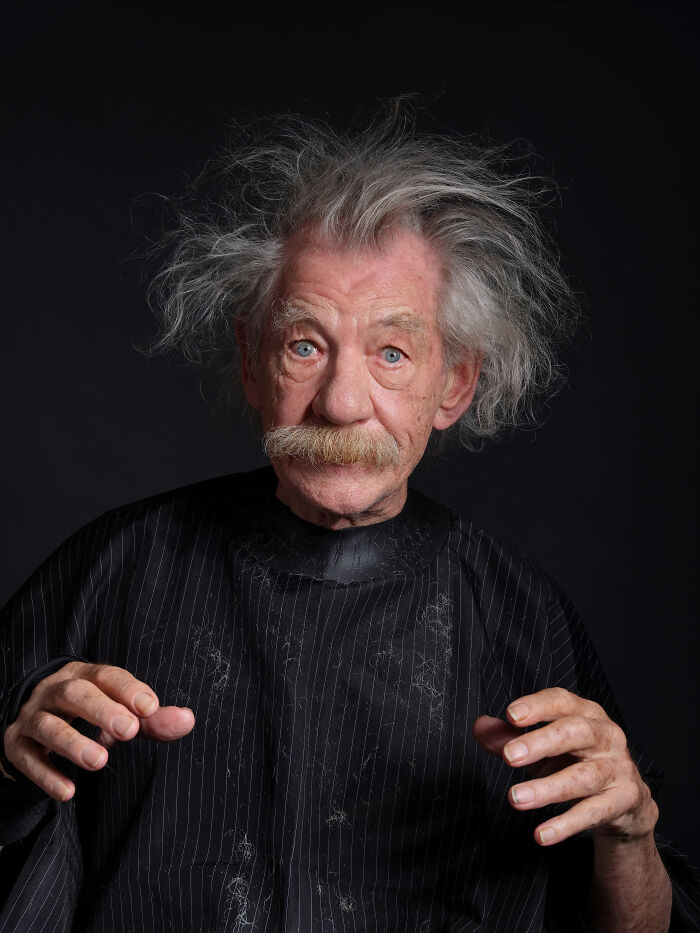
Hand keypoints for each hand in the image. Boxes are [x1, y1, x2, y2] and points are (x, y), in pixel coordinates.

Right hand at [2, 661, 194, 800]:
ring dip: (72, 742)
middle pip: (75, 694)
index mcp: (85, 675)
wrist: (35, 724)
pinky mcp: (16, 745)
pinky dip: (46, 775)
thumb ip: (153, 720)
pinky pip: (27, 758)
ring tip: (100, 761)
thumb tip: (188, 720)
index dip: (128, 689)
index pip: (106, 676)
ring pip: (47, 725)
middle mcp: (55, 691)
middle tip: (129, 731)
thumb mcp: (121, 712)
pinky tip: (68, 792)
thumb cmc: (90, 715)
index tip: (151, 707)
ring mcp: (32, 717)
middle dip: (102, 710)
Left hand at [472, 687, 657, 846]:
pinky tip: (541, 833)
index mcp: (586, 714)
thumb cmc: (576, 763)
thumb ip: (510, 738)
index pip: (562, 702)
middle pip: (576, 732)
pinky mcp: (625, 800)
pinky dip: (566, 824)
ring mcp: (619, 768)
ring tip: (516, 798)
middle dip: (541, 743)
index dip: (537, 706)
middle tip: (509, 756)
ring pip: (584, 777)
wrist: (624, 801)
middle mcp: (607, 735)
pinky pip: (594, 812)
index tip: (510, 715)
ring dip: (547, 789)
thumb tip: (480, 727)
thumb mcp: (542, 749)